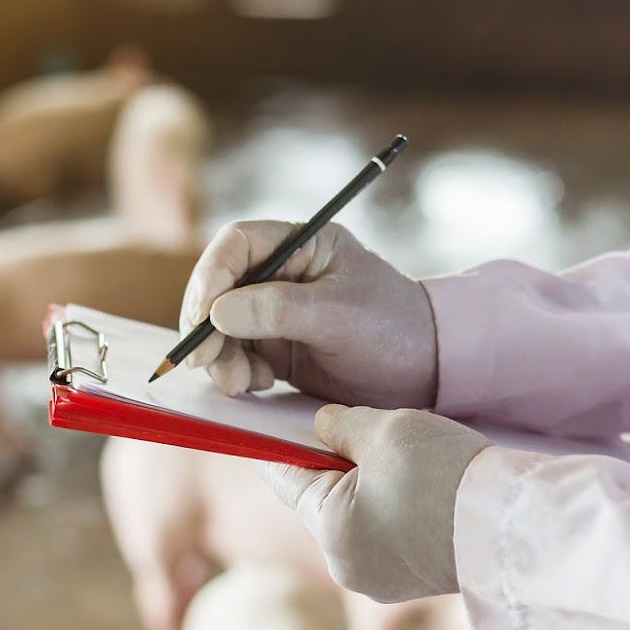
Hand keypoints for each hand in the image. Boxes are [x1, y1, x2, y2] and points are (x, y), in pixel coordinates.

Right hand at [182, 220, 436, 406]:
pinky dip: (236, 372)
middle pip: (220, 287)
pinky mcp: (277, 347)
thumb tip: (218, 312)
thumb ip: (279, 310)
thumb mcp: (339, 315)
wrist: (425, 373)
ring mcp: (276, 311)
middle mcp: (283, 272)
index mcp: (303, 244)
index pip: (237, 245)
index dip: (211, 276)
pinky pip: (237, 354)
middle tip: (204, 361)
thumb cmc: (393, 329)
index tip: (203, 316)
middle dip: (207, 326)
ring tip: (239, 383)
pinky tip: (257, 385)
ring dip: (219, 355)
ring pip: (222, 326)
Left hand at [258, 405, 489, 601]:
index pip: (285, 477)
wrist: (518, 526)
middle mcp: (347, 565)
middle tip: (358, 427)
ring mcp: (383, 579)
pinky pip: (388, 533)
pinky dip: (395, 505)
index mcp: (330, 530)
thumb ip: (340, 424)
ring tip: (403, 454)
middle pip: (322, 498)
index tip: (263, 423)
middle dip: (335, 462)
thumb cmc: (447, 475)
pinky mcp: (415, 579)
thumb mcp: (385, 431)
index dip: (276, 443)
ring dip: (369, 483)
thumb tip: (322, 425)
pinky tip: (424, 482)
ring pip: (358, 515)